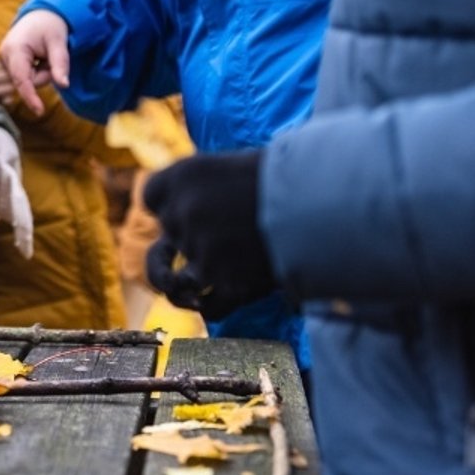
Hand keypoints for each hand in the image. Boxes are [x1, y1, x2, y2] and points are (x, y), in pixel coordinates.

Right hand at [0, 10, 69, 115]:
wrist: (41, 13)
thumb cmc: (50, 25)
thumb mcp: (59, 42)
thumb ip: (60, 64)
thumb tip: (64, 85)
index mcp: (15, 49)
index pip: (21, 80)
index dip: (30, 97)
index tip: (40, 111)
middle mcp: (5, 55)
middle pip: (27, 81)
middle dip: (43, 74)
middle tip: (50, 56)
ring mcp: (4, 59)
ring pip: (26, 80)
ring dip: (39, 72)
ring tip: (43, 55)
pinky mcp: (7, 63)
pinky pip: (24, 77)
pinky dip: (34, 71)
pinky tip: (37, 59)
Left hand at [143, 151, 274, 320]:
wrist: (322, 198)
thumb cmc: (287, 175)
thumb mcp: (235, 167)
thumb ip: (207, 188)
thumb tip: (187, 212)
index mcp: (183, 175)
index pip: (152, 198)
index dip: (165, 206)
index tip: (180, 209)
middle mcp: (183, 213)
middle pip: (171, 234)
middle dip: (187, 238)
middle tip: (214, 237)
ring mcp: (201, 252)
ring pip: (178, 279)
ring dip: (184, 284)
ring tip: (189, 286)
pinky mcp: (227, 283)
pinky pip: (208, 306)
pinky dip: (211, 306)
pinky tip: (214, 301)